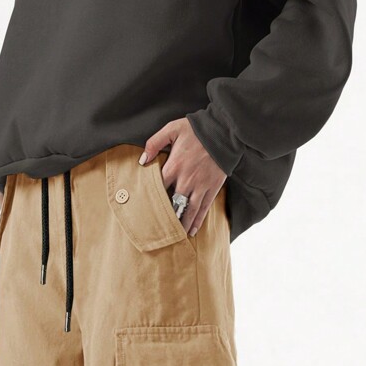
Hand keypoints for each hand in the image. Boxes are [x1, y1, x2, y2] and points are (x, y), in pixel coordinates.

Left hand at [139, 118, 225, 235]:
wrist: (224, 131)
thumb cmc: (196, 129)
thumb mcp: (172, 129)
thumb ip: (154, 143)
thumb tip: (142, 161)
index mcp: (174, 165)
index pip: (158, 188)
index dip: (151, 200)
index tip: (144, 211)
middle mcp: (186, 179)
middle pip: (172, 204)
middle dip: (165, 218)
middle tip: (157, 230)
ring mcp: (200, 186)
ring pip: (188, 211)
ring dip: (181, 225)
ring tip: (175, 237)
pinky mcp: (212, 188)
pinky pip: (203, 209)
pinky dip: (197, 221)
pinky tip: (192, 231)